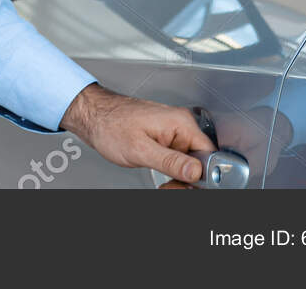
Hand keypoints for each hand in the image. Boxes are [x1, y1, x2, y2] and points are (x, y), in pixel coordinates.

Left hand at [59, 83, 216, 183]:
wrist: (94, 116)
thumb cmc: (111, 125)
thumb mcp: (140, 149)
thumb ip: (170, 161)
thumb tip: (196, 172)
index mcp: (181, 123)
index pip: (210, 155)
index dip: (203, 176)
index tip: (188, 186)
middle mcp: (181, 126)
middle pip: (201, 162)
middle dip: (188, 180)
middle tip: (170, 188)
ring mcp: (174, 132)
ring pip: (190, 165)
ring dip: (180, 179)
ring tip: (164, 185)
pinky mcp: (167, 140)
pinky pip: (180, 161)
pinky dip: (173, 173)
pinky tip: (163, 178)